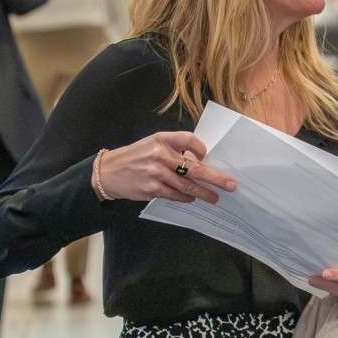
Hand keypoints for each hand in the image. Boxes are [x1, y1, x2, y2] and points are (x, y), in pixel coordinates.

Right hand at [93, 131, 235, 203]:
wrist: (107, 172)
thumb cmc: (135, 157)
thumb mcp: (152, 144)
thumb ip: (174, 148)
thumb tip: (200, 159)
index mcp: (162, 139)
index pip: (189, 139)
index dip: (201, 148)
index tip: (206, 156)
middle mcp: (160, 154)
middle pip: (195, 167)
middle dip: (215, 178)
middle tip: (230, 185)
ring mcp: (156, 173)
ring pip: (187, 185)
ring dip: (204, 192)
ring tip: (215, 197)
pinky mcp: (152, 189)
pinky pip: (175, 194)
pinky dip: (186, 197)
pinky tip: (192, 198)